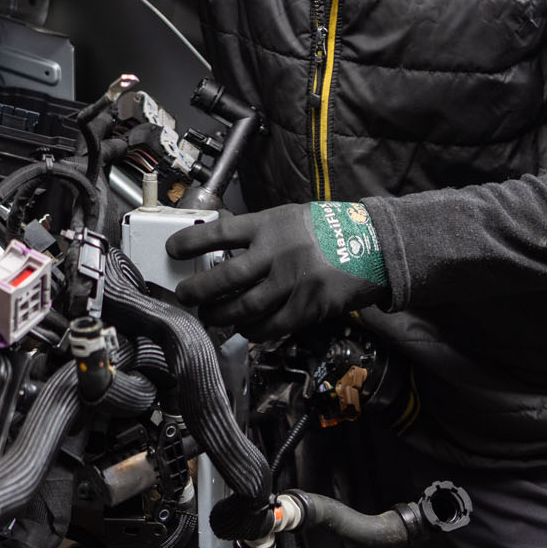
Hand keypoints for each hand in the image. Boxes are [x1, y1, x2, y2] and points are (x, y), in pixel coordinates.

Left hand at [167, 202, 388, 338]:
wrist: (374, 245)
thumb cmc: (330, 229)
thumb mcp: (290, 217)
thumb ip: (258, 230)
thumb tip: (222, 234)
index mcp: (269, 225)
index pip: (219, 233)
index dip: (190, 242)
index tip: (172, 250)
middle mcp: (276, 253)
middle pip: (225, 277)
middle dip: (198, 290)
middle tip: (185, 296)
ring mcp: (292, 282)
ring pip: (244, 307)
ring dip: (222, 315)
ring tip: (211, 316)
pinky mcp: (307, 306)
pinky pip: (272, 326)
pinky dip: (254, 330)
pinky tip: (246, 329)